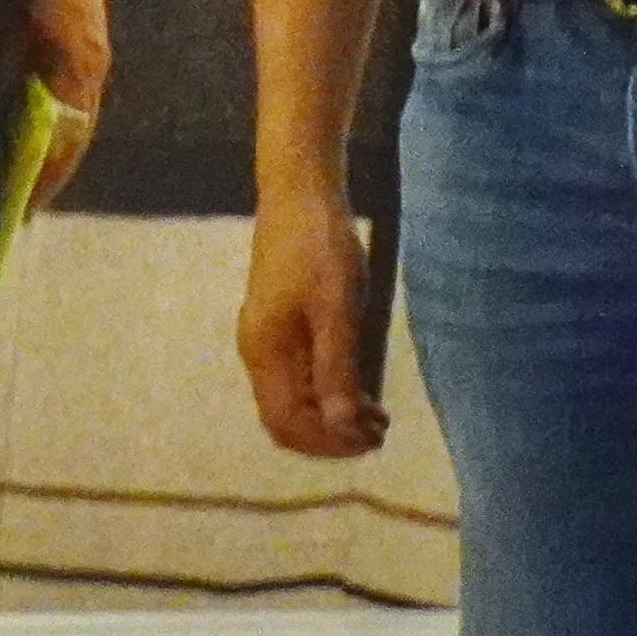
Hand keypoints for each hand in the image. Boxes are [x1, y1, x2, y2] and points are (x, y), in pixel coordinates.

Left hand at [21, 0, 109, 209]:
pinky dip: (65, 127)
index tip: (28, 206)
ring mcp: (96, 63)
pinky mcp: (93, 53)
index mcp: (75, 73)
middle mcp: (92, 75)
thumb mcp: (12, 31)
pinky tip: (49, 137)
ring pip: (81, 123)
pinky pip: (81, 104)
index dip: (47, 176)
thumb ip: (7, 74)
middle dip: (56, 172)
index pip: (63, 142)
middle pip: (77, 138)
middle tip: (32, 202)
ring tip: (39, 179)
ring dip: (62, 152)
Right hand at [235, 185, 388, 459]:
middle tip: (378, 435)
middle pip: (285, 419)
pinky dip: (328, 394)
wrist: (300, 192)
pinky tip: (360, 390)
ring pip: (293, 401)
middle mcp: (258, 352)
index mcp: (264, 350)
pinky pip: (298, 379)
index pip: (286, 423)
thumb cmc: (320, 245)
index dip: (327, 443)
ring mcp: (266, 340)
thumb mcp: (337, 309)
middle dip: (330, 436)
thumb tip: (342, 427)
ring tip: (376, 418)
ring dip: (332, 418)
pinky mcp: (279, 327)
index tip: (369, 440)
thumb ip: (337, 370)